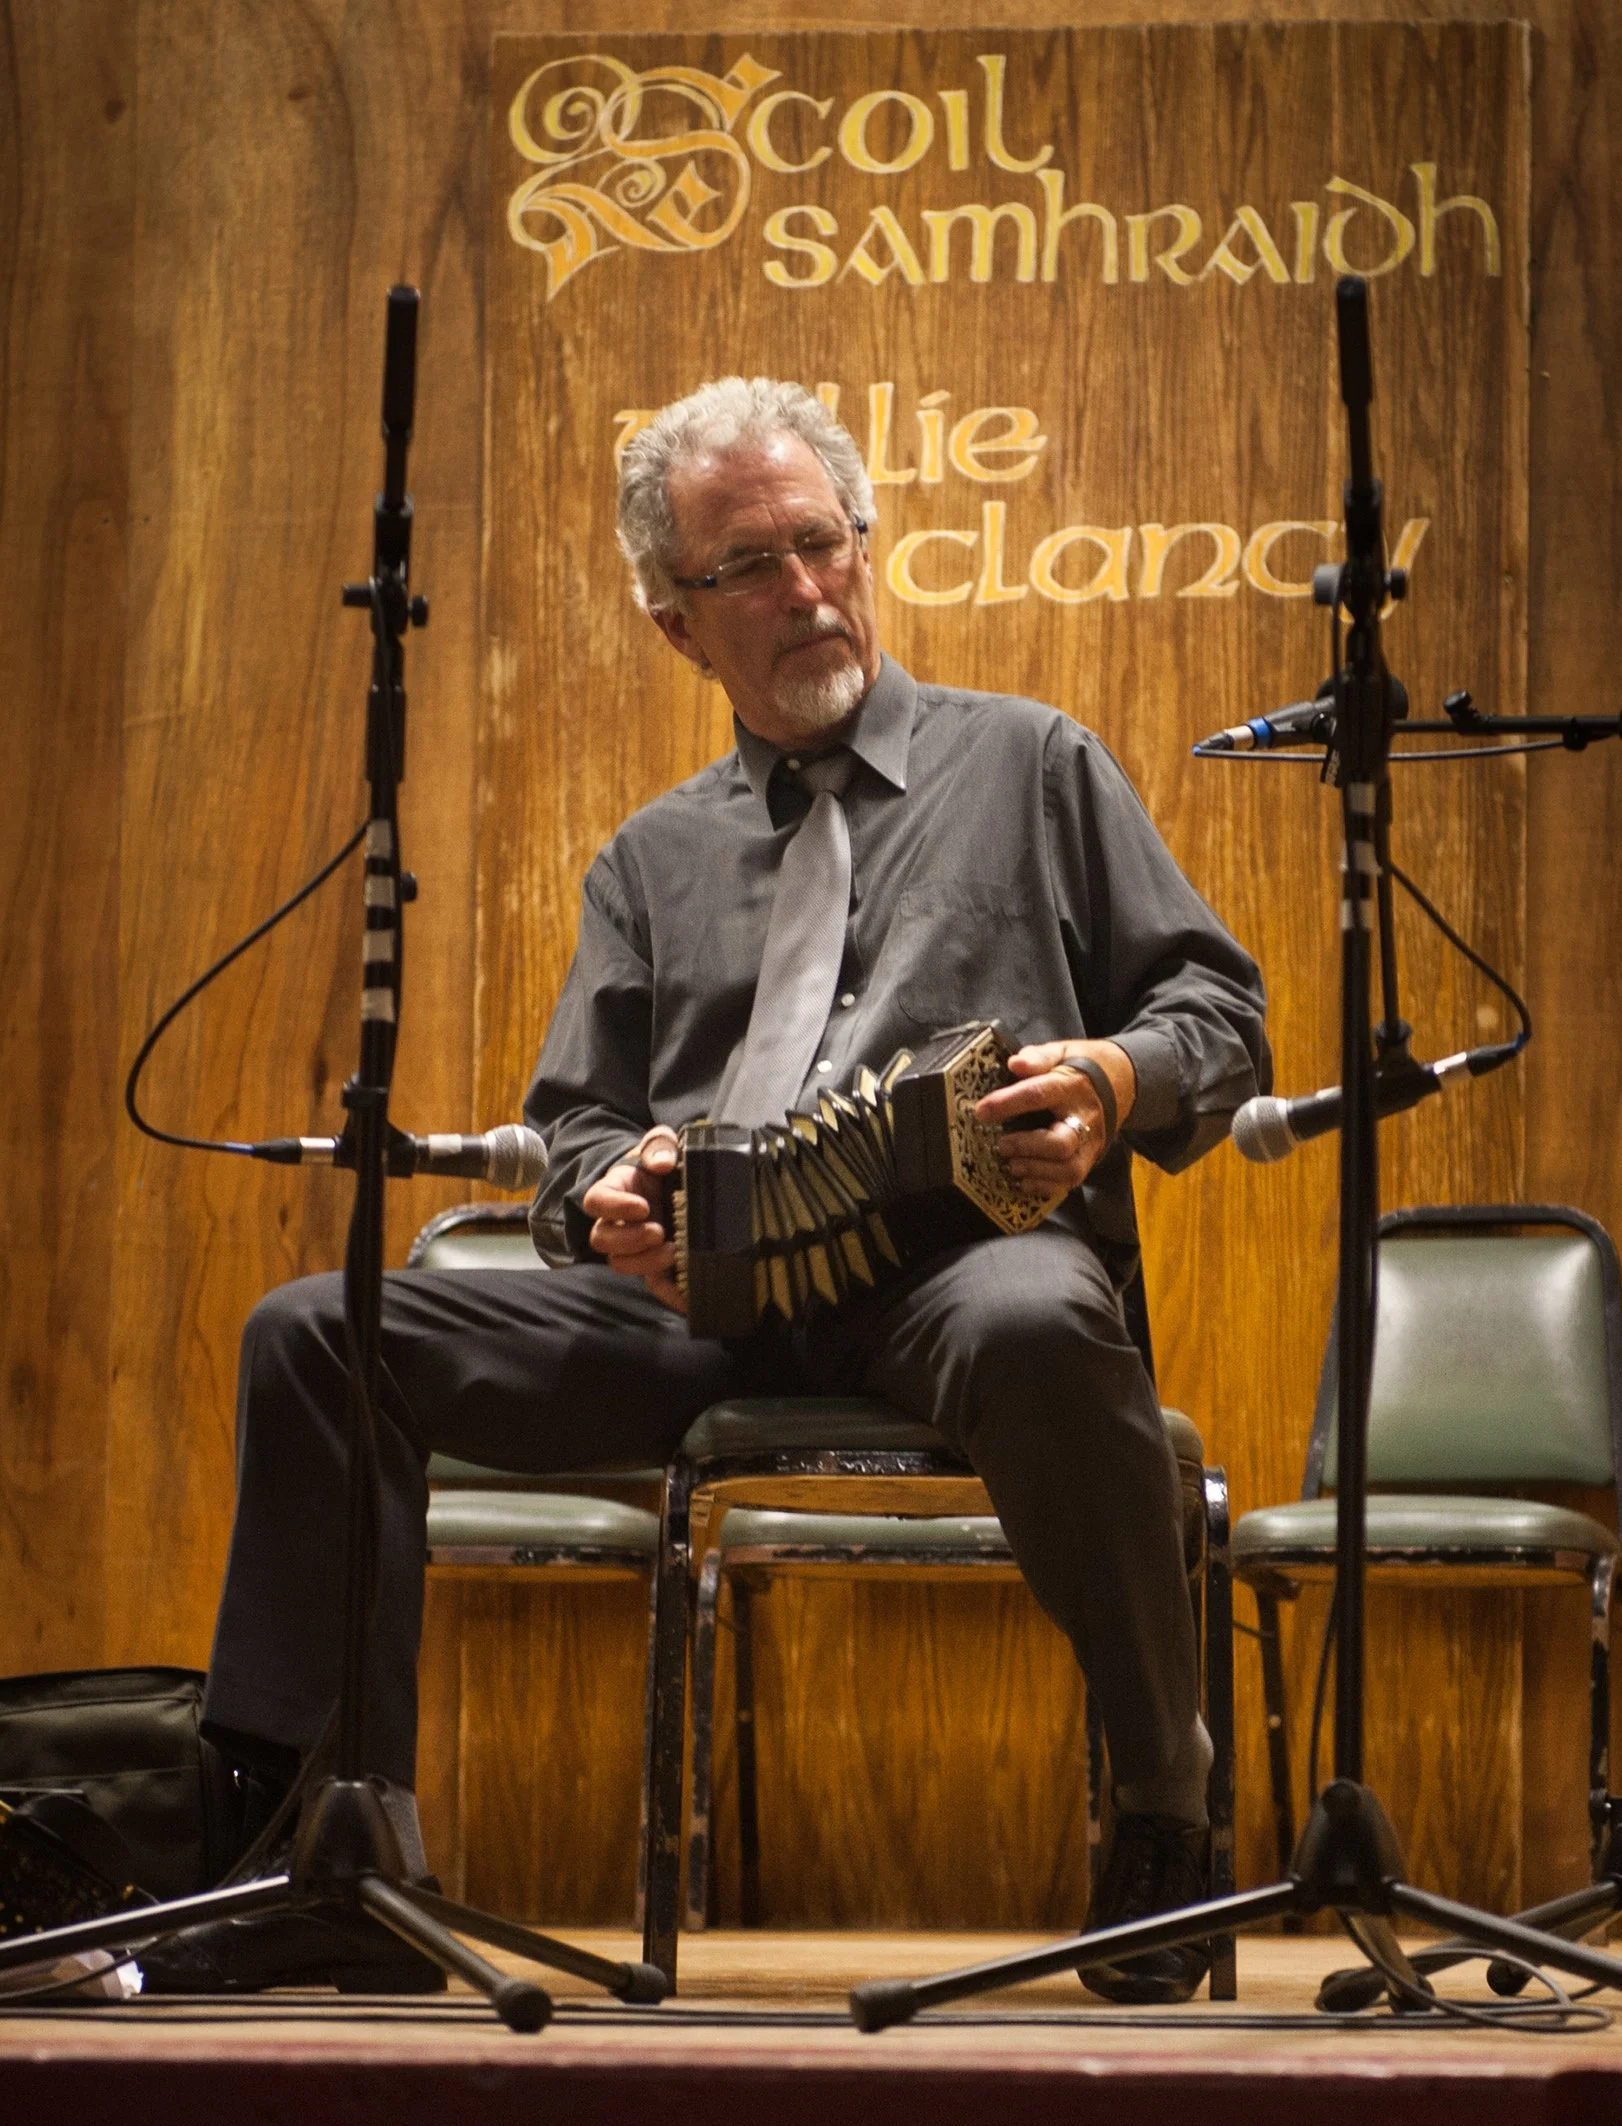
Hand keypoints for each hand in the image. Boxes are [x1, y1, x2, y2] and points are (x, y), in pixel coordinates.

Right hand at [582, 1125, 685, 1312]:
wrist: (674, 1181)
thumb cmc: (662, 1160)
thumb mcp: (661, 1144)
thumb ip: (660, 1146)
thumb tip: (663, 1163)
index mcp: (615, 1189)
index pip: (597, 1201)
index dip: (615, 1207)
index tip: (643, 1207)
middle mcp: (616, 1221)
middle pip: (602, 1239)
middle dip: (629, 1240)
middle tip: (658, 1233)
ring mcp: (632, 1245)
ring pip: (620, 1263)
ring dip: (644, 1263)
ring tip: (673, 1253)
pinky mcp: (653, 1263)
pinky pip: (653, 1283)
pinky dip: (668, 1292)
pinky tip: (687, 1297)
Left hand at [973, 1040, 1135, 1199]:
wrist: (1122, 1082)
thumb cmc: (1081, 1067)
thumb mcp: (1062, 1052)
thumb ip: (1039, 1057)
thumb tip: (1015, 1063)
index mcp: (1072, 1087)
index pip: (1039, 1094)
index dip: (1008, 1103)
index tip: (981, 1111)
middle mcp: (1085, 1118)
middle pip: (1061, 1143)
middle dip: (1027, 1147)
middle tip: (1001, 1146)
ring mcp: (1090, 1143)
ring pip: (1069, 1169)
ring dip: (1035, 1171)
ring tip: (1012, 1165)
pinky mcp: (1090, 1158)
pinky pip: (1071, 1182)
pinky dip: (1045, 1186)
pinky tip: (1024, 1181)